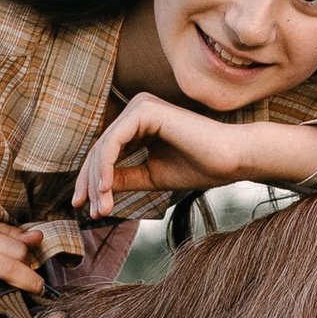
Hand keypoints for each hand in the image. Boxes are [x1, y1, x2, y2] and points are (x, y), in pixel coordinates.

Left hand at [72, 93, 256, 216]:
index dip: (92, 180)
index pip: (106, 151)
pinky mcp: (145, 110)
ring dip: (98, 180)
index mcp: (140, 122)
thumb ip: (124, 178)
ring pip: (104, 146)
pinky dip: (106, 167)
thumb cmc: (198, 167)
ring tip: (101, 208)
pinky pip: (114, 141)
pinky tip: (106, 189)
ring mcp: (141, 106)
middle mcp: (137, 109)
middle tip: (91, 211)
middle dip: (91, 183)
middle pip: (100, 148)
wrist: (230, 161)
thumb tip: (96, 190)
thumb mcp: (151, 176)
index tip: (86, 207)